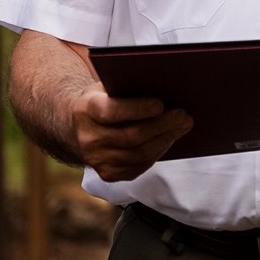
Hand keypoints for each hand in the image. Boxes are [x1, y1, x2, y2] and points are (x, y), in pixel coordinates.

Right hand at [71, 87, 191, 182]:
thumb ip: (129, 86)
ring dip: (165, 140)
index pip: (112, 111)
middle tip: (184, 116)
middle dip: (162, 126)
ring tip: (182, 127)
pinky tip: (167, 140)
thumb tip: (166, 85)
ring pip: (138, 154)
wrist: (76, 126)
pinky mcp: (106, 174)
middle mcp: (88, 138)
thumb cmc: (102, 99)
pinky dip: (156, 153)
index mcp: (86, 110)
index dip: (138, 109)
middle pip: (131, 136)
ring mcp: (96, 159)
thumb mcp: (108, 86)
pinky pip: (138, 166)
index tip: (161, 104)